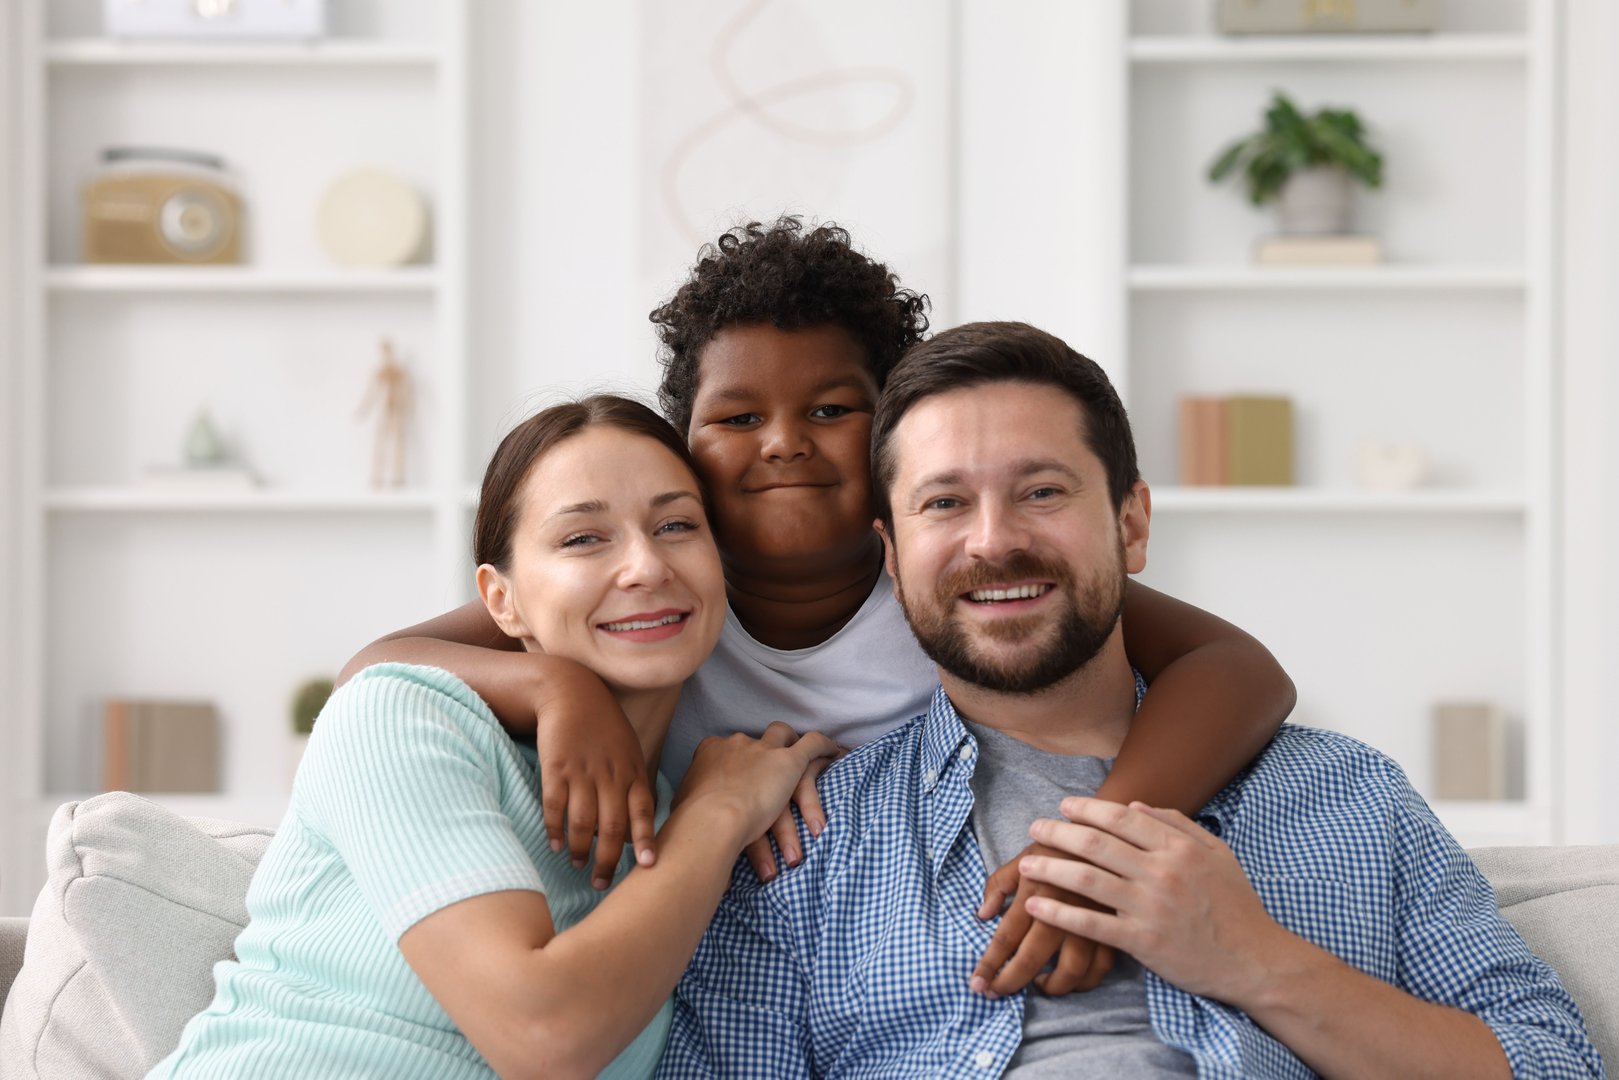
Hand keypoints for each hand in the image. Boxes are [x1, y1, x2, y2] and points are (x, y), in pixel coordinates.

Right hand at [532, 665, 656, 889]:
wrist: (572, 692)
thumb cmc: (604, 727)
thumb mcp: (629, 750)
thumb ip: (634, 784)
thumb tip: (637, 826)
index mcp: (632, 771)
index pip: (643, 812)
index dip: (646, 840)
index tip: (648, 867)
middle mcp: (610, 775)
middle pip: (612, 827)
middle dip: (608, 860)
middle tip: (601, 883)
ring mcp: (583, 772)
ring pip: (582, 823)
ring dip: (579, 849)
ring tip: (577, 864)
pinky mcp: (556, 768)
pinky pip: (555, 807)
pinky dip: (554, 830)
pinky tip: (554, 844)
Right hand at [677, 722, 840, 855]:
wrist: (711, 820)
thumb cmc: (691, 822)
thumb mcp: (684, 808)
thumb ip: (692, 803)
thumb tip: (688, 813)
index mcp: (710, 751)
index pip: (727, 748)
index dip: (739, 760)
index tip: (743, 774)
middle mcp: (737, 743)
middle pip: (758, 739)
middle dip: (769, 748)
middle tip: (777, 762)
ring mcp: (763, 749)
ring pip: (785, 736)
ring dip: (797, 747)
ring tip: (814, 757)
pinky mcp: (789, 760)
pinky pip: (812, 743)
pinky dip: (824, 746)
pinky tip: (836, 751)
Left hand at [970, 842, 1115, 997]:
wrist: (1107, 832)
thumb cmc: (1058, 846)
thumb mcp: (1022, 856)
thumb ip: (998, 885)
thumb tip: (982, 914)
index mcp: (1034, 892)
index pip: (1005, 937)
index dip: (989, 964)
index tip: (976, 984)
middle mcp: (1060, 910)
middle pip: (1032, 959)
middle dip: (1010, 982)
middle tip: (995, 994)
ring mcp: (1089, 922)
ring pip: (1070, 972)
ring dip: (1051, 987)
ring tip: (1038, 985)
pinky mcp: (1112, 927)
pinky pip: (1101, 968)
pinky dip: (1085, 981)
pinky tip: (1071, 980)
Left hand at [1017, 798, 1283, 1001]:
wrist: (1254, 960)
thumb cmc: (1235, 905)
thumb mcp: (1217, 854)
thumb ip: (1178, 824)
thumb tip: (1135, 806)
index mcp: (1179, 848)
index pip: (1122, 818)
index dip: (1088, 809)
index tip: (1064, 806)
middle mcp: (1162, 872)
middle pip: (1097, 843)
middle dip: (1059, 832)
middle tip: (1035, 828)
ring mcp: (1150, 907)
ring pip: (1086, 879)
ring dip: (1050, 867)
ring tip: (1025, 863)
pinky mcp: (1142, 941)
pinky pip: (1090, 923)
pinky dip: (1058, 912)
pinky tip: (1035, 904)